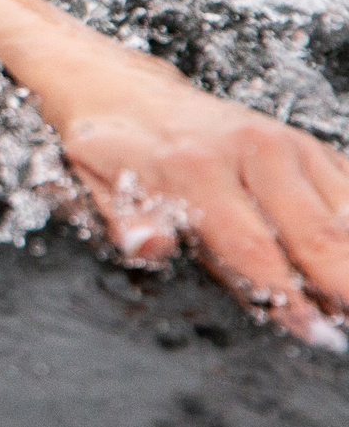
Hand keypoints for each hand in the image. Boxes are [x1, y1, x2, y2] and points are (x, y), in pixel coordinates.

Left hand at [52, 64, 348, 348]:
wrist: (132, 94)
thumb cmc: (119, 151)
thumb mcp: (103, 185)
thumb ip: (130, 222)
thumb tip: (147, 246)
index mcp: (195, 167)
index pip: (253, 248)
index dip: (287, 298)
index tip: (312, 333)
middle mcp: (249, 150)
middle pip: (316, 235)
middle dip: (341, 286)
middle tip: (346, 327)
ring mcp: (287, 144)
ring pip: (344, 217)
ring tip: (347, 302)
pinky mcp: (311, 146)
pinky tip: (347, 256)